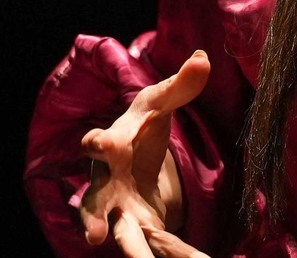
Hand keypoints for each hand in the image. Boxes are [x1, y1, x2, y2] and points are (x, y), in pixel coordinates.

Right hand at [80, 49, 210, 257]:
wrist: (133, 155)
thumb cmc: (143, 125)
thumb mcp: (161, 102)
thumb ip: (181, 85)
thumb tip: (203, 57)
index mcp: (112, 144)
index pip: (98, 142)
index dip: (96, 142)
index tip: (95, 143)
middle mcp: (106, 181)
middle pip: (95, 201)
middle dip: (93, 217)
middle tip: (94, 235)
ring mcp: (116, 208)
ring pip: (115, 232)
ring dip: (124, 247)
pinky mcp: (134, 227)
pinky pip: (143, 245)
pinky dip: (153, 254)